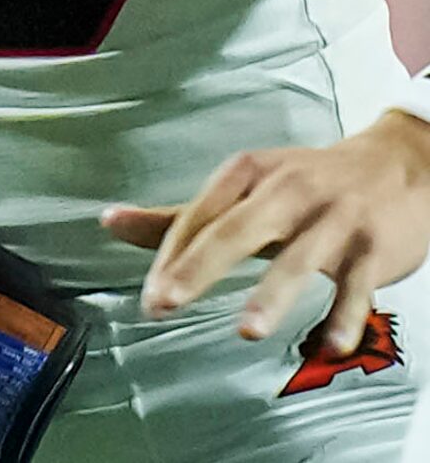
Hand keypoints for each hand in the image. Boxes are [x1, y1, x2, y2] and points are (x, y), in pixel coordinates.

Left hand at [101, 111, 429, 353]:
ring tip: (247, 329)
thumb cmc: (308, 183)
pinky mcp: (374, 248)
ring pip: (299, 258)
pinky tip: (329, 344)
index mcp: (249, 173)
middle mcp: (288, 191)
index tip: (150, 293)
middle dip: (200, 266)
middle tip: (167, 301)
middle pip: (237, 229)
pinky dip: (345, 315)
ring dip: (273, 294)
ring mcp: (333, 219)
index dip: (170, 255)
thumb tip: (111, 222)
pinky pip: (357, 285)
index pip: (200, 215)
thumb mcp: (244, 188)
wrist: (398, 166)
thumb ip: (182, 215)